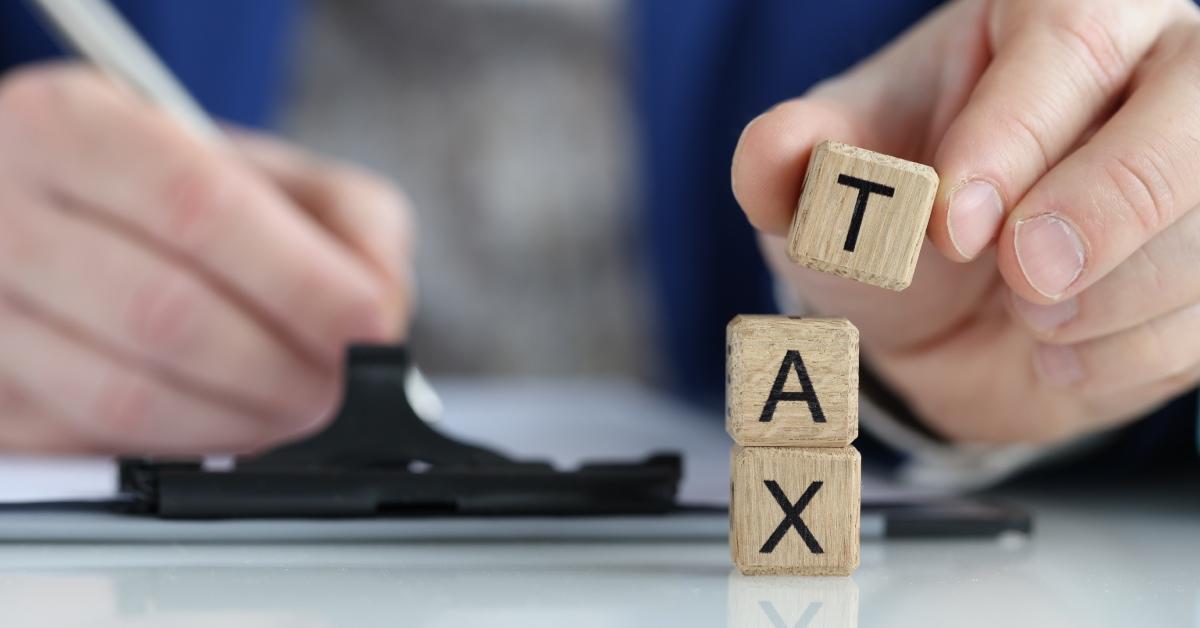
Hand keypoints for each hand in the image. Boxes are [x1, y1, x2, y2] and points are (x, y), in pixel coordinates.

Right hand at [0, 63, 412, 454]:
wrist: (57, 212)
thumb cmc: (169, 191)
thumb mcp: (268, 169)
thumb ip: (352, 219)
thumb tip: (384, 310)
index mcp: (72, 123)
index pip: (199, 208)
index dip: (300, 282)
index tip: (368, 327)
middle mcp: (0, 209)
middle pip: (165, 313)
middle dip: (284, 370)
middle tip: (342, 389)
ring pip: (124, 398)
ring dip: (241, 425)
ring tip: (297, 414)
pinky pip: (96, 448)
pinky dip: (186, 452)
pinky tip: (227, 427)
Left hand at [732, 0, 1199, 443]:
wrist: (938, 320)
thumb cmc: (887, 223)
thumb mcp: (829, 185)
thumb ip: (797, 163)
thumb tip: (775, 147)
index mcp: (1053, 18)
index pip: (1069, 35)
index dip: (1016, 131)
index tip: (952, 223)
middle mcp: (1156, 71)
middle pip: (1194, 99)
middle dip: (1109, 203)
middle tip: (1025, 278)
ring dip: (1113, 296)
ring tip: (1027, 317)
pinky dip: (1130, 352)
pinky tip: (1062, 349)